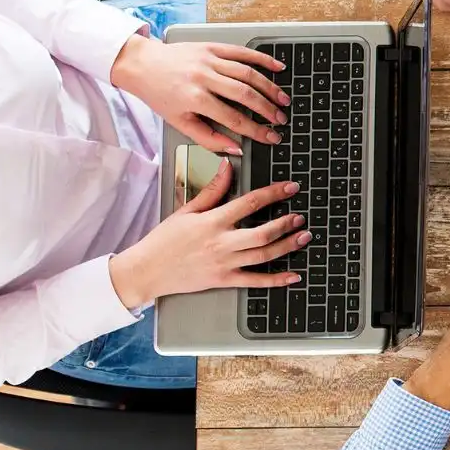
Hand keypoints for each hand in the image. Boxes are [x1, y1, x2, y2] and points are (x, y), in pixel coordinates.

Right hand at [107, 161, 308, 307]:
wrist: (146, 270)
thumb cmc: (163, 240)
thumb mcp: (186, 210)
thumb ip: (212, 190)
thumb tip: (227, 167)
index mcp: (212, 222)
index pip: (249, 203)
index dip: (273, 194)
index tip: (290, 187)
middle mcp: (221, 243)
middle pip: (262, 232)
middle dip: (286, 224)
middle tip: (300, 216)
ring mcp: (224, 263)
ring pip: (264, 255)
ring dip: (287, 246)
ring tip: (304, 237)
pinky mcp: (223, 280)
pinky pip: (255, 281)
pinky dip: (276, 280)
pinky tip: (294, 276)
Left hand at [111, 34, 288, 154]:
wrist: (141, 65)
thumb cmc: (159, 94)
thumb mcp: (179, 122)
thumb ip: (208, 139)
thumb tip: (234, 149)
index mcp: (194, 99)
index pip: (234, 118)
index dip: (256, 130)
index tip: (271, 137)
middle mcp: (203, 77)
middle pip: (245, 94)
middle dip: (268, 109)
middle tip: (281, 119)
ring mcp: (209, 59)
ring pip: (248, 73)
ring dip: (270, 87)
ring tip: (283, 99)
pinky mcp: (212, 47)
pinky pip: (242, 52)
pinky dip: (262, 59)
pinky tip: (277, 68)